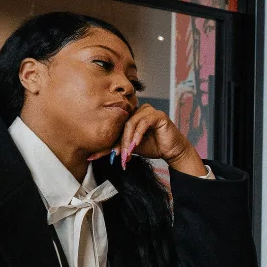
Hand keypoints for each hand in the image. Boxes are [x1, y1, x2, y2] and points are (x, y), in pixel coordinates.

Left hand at [89, 104, 206, 176]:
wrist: (172, 151)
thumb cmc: (154, 147)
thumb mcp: (130, 148)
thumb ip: (116, 147)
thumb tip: (94, 155)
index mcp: (130, 116)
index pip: (115, 127)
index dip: (106, 142)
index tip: (94, 156)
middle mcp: (138, 110)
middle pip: (121, 124)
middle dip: (119, 142)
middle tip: (118, 156)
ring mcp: (148, 111)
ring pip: (131, 123)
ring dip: (128, 140)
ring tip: (127, 153)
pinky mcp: (158, 115)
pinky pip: (144, 123)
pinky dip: (138, 135)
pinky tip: (136, 145)